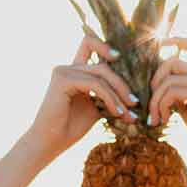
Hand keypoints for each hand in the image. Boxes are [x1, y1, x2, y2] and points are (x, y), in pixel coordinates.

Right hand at [23, 35, 138, 159]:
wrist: (51, 142)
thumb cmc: (71, 128)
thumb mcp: (96, 109)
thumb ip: (109, 98)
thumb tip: (134, 99)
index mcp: (74, 71)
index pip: (89, 44)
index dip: (104, 45)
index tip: (119, 58)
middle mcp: (67, 68)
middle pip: (103, 65)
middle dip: (122, 84)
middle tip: (134, 103)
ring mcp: (63, 71)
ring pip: (101, 74)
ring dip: (118, 94)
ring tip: (127, 112)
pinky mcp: (62, 80)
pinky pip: (95, 84)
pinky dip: (109, 98)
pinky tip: (116, 112)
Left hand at [146, 38, 186, 165]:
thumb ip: (178, 100)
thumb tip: (160, 95)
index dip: (177, 41)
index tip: (161, 44)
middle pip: (172, 61)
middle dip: (155, 79)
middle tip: (153, 105)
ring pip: (169, 78)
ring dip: (155, 100)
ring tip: (157, 118)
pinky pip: (172, 91)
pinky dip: (162, 105)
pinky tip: (165, 120)